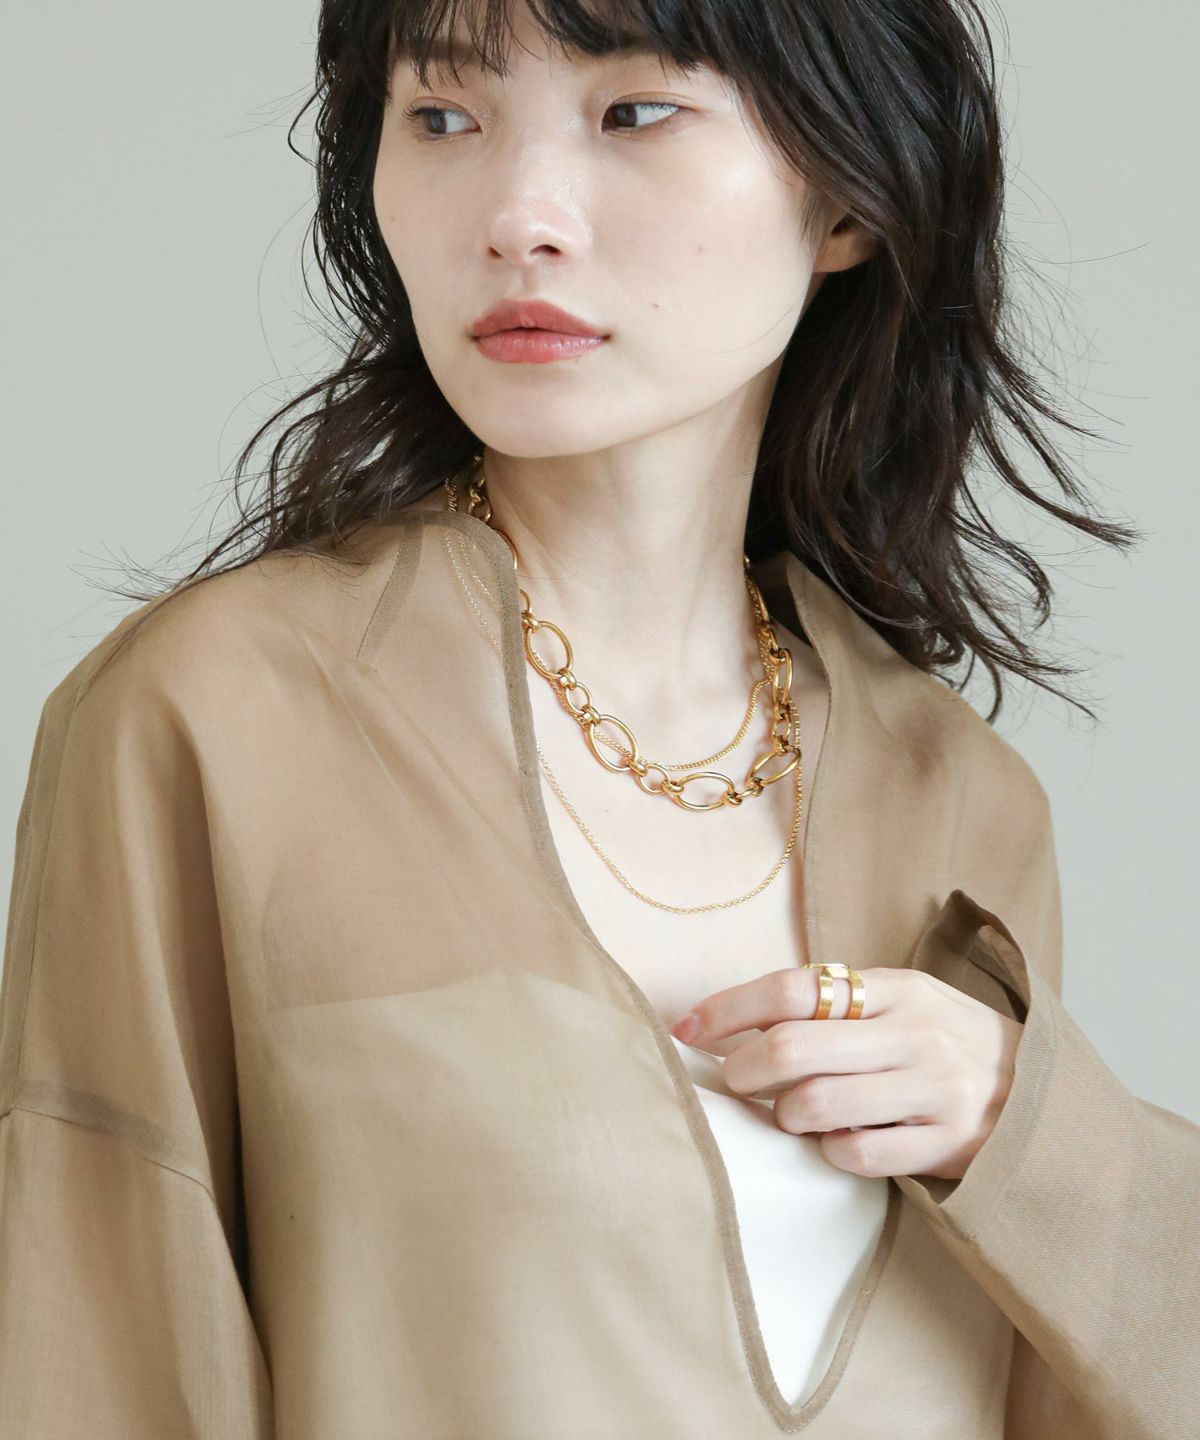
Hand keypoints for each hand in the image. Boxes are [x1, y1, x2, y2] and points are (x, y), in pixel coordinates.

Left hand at [670, 965, 1022, 1181]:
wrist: (1040, 1092)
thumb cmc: (944, 1041)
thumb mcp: (901, 1002)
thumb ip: (834, 1004)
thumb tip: (737, 1021)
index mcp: (894, 988)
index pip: (792, 987)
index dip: (728, 1009)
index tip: (685, 1028)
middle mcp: (913, 1033)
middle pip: (793, 1048)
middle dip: (743, 1069)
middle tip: (732, 1080)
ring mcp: (932, 1090)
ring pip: (816, 1105)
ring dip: (785, 1115)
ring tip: (791, 1113)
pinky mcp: (946, 1144)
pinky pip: (857, 1154)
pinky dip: (830, 1151)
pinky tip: (835, 1142)